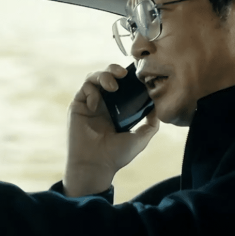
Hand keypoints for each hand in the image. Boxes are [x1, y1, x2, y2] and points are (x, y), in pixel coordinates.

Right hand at [65, 64, 158, 195]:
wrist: (96, 166)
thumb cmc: (116, 155)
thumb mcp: (141, 138)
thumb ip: (151, 123)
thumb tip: (156, 107)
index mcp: (117, 109)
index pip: (122, 85)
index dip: (128, 78)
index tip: (137, 75)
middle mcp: (102, 104)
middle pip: (107, 76)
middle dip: (114, 69)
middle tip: (124, 73)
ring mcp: (89, 104)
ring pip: (94, 78)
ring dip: (104, 75)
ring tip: (113, 85)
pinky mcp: (77, 106)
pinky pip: (84, 88)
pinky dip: (92, 90)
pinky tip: (96, 103)